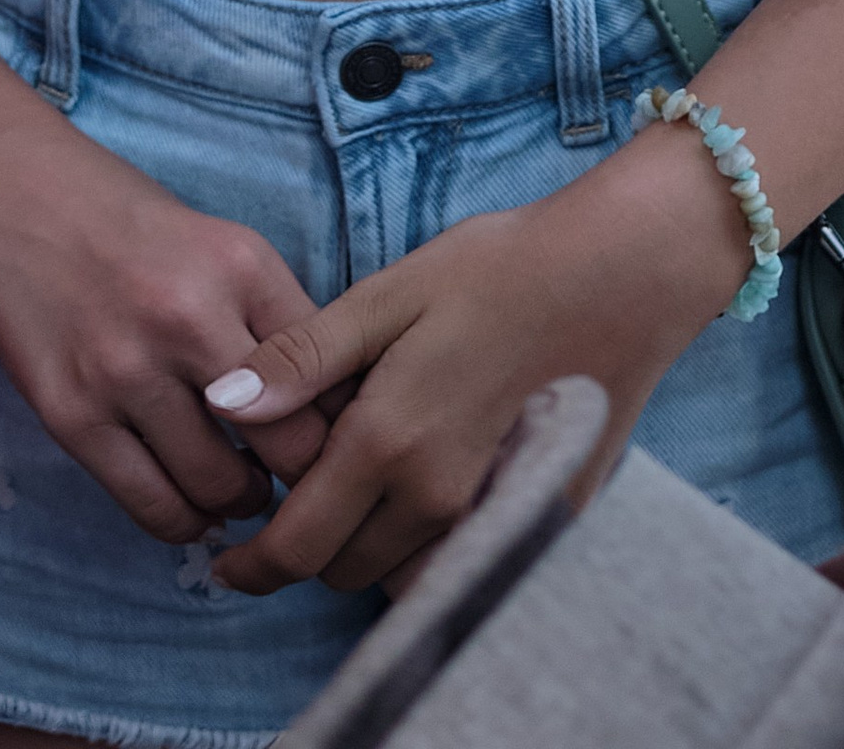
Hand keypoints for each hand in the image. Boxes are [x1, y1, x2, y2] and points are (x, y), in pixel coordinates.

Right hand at [0, 105, 338, 548]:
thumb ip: (271, 318)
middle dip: (306, 478)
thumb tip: (330, 407)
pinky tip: (191, 505)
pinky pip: (152, 505)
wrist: (6, 192)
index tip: (344, 442)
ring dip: (242, 502)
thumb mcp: (219, 243)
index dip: (347, 422)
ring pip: (221, 487)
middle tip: (301, 484)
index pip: (330, 375)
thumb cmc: (123, 218)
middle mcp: (190, 318)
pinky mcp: (72, 416)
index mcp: (241, 266)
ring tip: (241, 489)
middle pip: (289, 444)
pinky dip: (184, 521)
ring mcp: (126, 372)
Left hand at [205, 123, 743, 599]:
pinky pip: (460, 561)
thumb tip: (222, 403)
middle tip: (307, 482)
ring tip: (365, 480)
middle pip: (344, 570)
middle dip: (310, 544)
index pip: (298, 547)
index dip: (251, 563)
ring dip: (369, 548)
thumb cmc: (500, 270)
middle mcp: (437, 499)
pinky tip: (433, 476)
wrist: (621, 274)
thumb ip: (303, 358)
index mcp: (388, 444)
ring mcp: (493, 515)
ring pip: (401, 574)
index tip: (227, 560)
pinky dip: (428, 545)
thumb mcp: (389, 295)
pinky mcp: (540, 515)